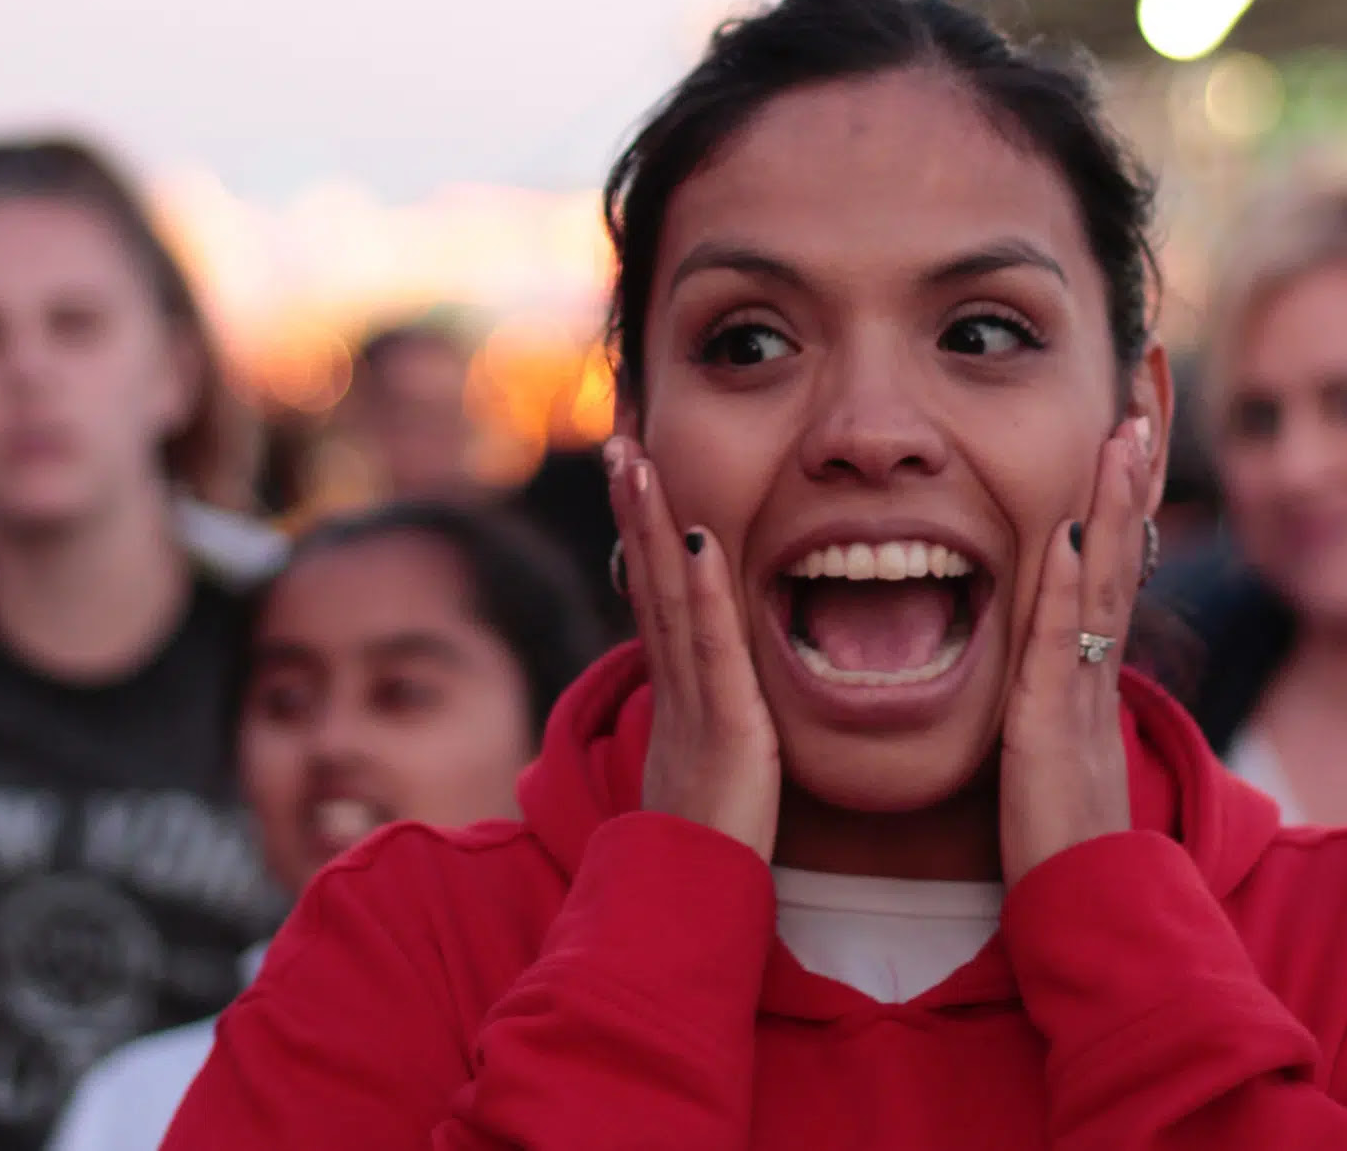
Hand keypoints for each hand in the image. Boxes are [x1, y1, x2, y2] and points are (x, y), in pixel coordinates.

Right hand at [606, 437, 780, 859]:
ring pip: (667, 596)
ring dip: (651, 523)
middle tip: (621, 440)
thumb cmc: (704, 844)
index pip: (654, 593)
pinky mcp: (725, 726)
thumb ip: (709, 716)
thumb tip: (714, 683)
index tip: (635, 473)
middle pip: (647, 578)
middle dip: (634, 506)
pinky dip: (703, 589)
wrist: (687, 906)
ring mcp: (694, 702)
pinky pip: (712, 647)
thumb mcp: (703, 763)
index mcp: (675, 690)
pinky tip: (699, 538)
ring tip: (637, 460)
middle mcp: (674, 685)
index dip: (643, 531)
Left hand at [999, 417, 1152, 885]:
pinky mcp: (1052, 727)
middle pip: (1118, 558)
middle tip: (1137, 409)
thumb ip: (1050, 699)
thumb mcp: (1053, 748)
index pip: (1106, 569)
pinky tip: (1061, 536)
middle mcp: (1095, 672)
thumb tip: (1043, 660)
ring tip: (1120, 438)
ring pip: (1101, 584)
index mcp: (1089, 674)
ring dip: (1109, 509)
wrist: (1082, 907)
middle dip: (1127, 483)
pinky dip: (1062, 586)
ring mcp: (1080, 695)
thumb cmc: (1057, 836)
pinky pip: (1058, 644)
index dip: (1116, 505)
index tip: (1121, 438)